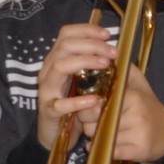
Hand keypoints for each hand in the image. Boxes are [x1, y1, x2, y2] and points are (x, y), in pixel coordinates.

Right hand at [36, 23, 115, 148]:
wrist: (55, 134)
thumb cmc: (73, 102)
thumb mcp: (84, 80)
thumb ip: (94, 65)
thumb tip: (116, 50)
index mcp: (57, 59)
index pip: (66, 34)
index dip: (86, 30)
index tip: (108, 34)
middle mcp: (49, 70)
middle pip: (65, 46)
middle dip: (92, 45)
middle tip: (113, 52)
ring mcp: (47, 90)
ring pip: (60, 67)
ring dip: (85, 62)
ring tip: (106, 65)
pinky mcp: (49, 110)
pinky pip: (60, 104)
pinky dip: (78, 101)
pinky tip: (94, 99)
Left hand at [79, 64, 163, 162]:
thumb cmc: (148, 106)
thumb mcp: (139, 84)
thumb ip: (123, 70)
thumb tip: (107, 56)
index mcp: (132, 97)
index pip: (96, 104)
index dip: (88, 108)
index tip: (93, 109)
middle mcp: (136, 114)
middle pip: (94, 122)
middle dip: (89, 124)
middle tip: (95, 123)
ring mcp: (138, 133)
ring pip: (101, 138)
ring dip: (96, 138)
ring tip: (104, 133)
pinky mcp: (139, 150)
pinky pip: (110, 152)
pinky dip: (102, 151)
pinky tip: (103, 146)